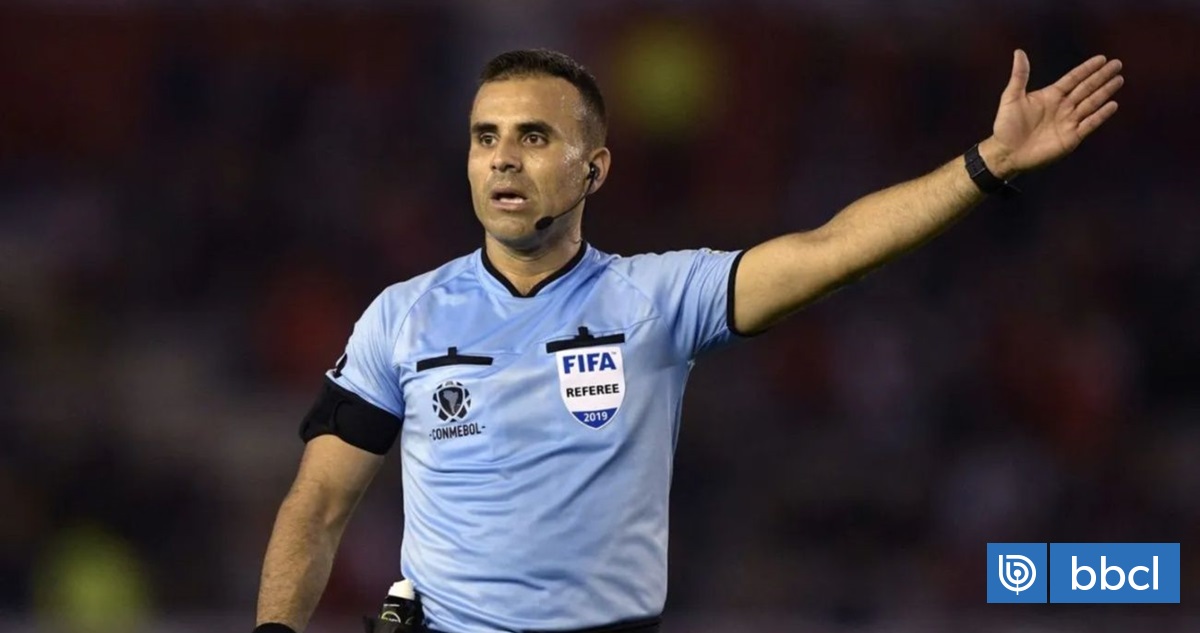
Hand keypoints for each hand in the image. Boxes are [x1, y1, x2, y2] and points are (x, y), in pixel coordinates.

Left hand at [981, 50, 1123, 178]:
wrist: (1006, 153)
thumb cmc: (1006, 126)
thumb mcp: (1011, 97)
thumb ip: (1019, 76)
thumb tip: (1019, 52)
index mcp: (1051, 95)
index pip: (1074, 78)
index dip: (1087, 69)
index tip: (1101, 58)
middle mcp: (1063, 107)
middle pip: (1086, 88)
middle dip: (1101, 76)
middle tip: (1117, 64)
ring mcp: (1068, 122)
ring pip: (1091, 103)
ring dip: (1105, 91)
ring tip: (1118, 80)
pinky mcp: (1071, 137)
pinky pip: (1090, 124)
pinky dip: (1101, 115)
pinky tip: (1112, 104)